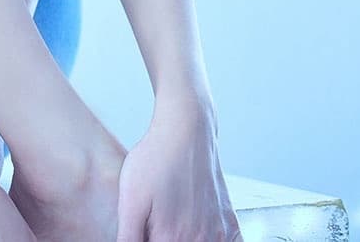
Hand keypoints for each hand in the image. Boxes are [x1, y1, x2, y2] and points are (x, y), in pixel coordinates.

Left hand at [115, 101, 242, 240]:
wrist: (186, 128)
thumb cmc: (155, 159)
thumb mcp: (130, 198)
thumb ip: (128, 237)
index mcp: (173, 239)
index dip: (149, 238)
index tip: (146, 228)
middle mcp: (200, 240)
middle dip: (166, 236)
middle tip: (158, 218)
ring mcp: (219, 233)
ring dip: (187, 238)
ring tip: (173, 218)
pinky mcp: (230, 223)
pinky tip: (198, 230)